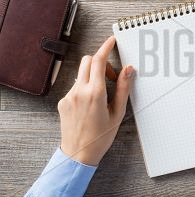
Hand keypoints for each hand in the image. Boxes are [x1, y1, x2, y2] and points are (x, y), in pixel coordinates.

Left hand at [58, 36, 133, 165]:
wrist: (78, 154)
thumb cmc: (100, 137)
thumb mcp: (118, 112)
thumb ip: (124, 88)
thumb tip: (129, 70)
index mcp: (95, 93)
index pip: (98, 61)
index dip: (105, 48)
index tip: (111, 42)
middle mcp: (79, 91)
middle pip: (87, 61)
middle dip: (100, 62)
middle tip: (111, 75)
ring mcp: (69, 96)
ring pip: (81, 73)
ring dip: (93, 75)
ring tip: (103, 94)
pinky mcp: (63, 101)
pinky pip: (75, 85)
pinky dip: (85, 87)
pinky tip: (92, 103)